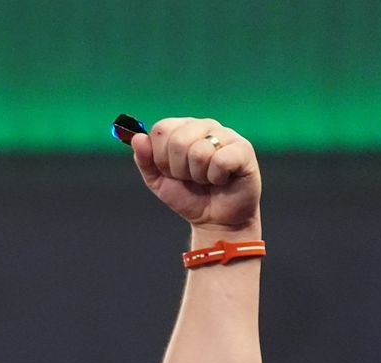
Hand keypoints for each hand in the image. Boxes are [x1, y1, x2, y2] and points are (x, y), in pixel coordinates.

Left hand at [132, 118, 260, 232]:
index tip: (170, 171)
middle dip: (178, 169)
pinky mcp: (243, 149)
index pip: (161, 129)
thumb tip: (137, 138)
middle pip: (177, 140)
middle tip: (190, 178)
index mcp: (183, 128)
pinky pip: (220, 160)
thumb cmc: (188, 196)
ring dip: (198, 175)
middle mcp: (205, 125)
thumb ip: (144, 160)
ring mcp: (226, 135)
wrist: (214, 219)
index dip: (160, 157)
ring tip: (206, 179)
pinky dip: (216, 178)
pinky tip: (222, 179)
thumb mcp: (158, 180)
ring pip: (198, 151)